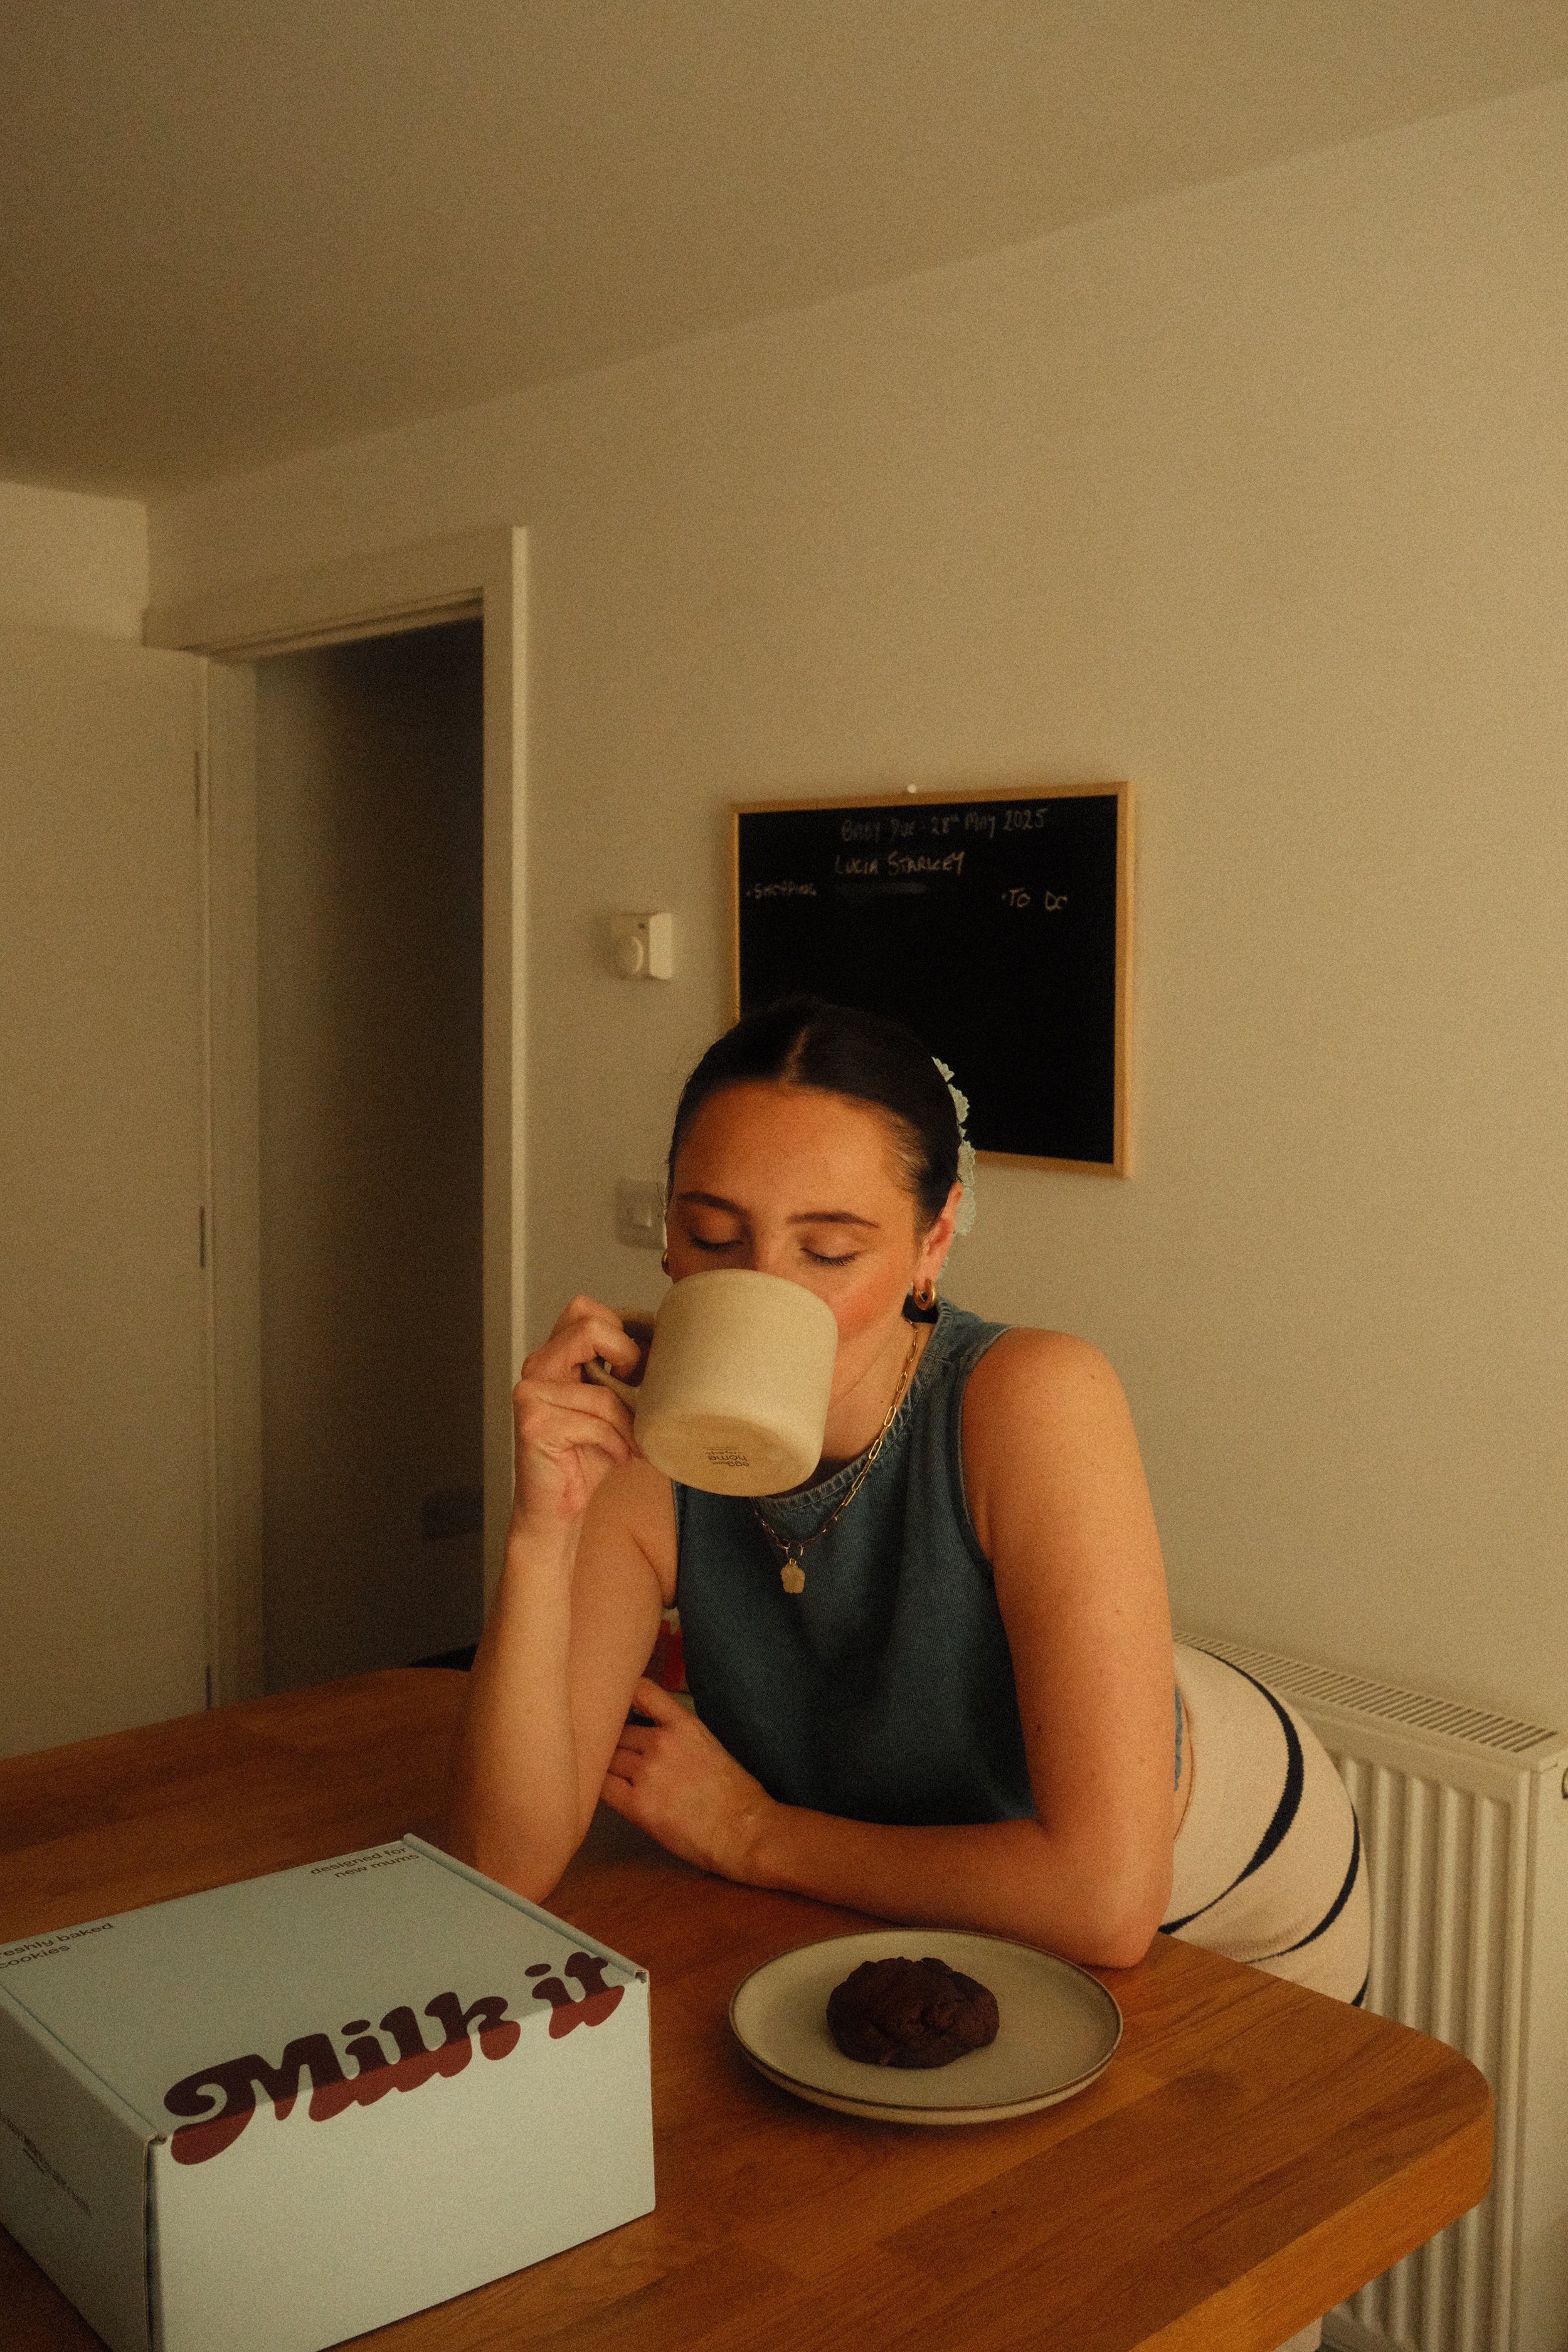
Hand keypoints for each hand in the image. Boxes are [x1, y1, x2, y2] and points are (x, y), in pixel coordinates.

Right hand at [509, 1296, 645, 1531]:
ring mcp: (530, 1394)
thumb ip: (624, 1371)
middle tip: (638, 1395)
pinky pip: (595, 1422)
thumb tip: (670, 1345)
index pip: (585, 1310)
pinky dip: (615, 1443)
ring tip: (632, 1442)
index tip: (638, 1368)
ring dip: (628, 1422)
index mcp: (555, 1356)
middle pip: (589, 1326)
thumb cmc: (589, 1454)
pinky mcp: (534, 1423)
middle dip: (627, 1358)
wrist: (559, 1507)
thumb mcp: (615, 1404)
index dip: (621, 1331)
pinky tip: (615, 1456)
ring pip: (601, 1389)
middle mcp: (537, 1367)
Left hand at [600, 1679, 775, 1883]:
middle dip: (612, 1739)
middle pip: (618, 1731)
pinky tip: (596, 1788)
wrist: (742, 1830)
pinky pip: (602, 1787)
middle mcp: (661, 1742)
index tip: (616, 1703)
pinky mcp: (637, 1804)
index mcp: (684, 1724)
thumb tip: (648, 1734)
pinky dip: (596, 1785)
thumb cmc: (734, 1793)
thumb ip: (678, 1734)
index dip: (624, 1696)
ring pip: (607, 1757)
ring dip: (605, 1764)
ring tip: (601, 1772)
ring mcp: (647, 1773)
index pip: (642, 1691)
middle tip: (608, 1751)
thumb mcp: (709, 1745)